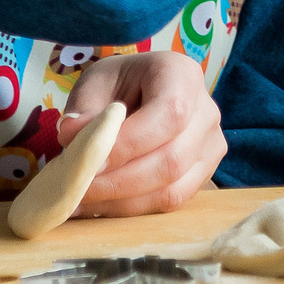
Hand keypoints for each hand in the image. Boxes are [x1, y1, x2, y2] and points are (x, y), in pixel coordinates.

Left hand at [58, 51, 226, 217]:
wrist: (139, 92)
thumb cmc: (117, 84)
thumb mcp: (94, 84)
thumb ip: (84, 109)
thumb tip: (73, 137)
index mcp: (182, 75)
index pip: (169, 114)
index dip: (129, 144)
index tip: (89, 162)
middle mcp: (206, 112)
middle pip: (172, 159)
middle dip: (119, 182)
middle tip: (76, 188)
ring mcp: (210, 147)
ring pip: (172, 189)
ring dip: (121, 201)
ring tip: (81, 200)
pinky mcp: (203, 175)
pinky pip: (170, 201)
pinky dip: (131, 208)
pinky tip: (99, 205)